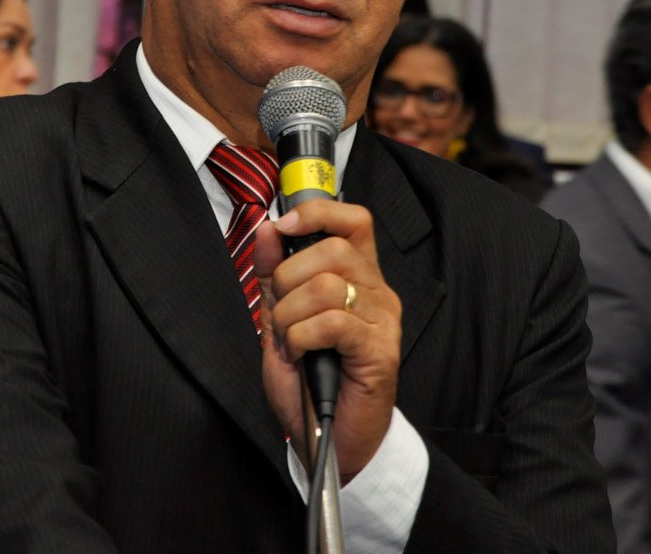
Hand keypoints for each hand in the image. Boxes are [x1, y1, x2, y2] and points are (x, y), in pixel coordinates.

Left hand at [253, 199, 401, 481]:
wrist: (326, 437)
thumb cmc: (309, 380)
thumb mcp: (281, 318)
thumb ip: (274, 274)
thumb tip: (268, 229)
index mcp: (358, 277)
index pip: (354, 220)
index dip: (319, 213)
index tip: (285, 226)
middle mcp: (377, 292)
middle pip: (334, 249)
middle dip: (289, 277)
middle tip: (282, 313)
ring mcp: (382, 320)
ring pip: (329, 285)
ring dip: (291, 315)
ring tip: (290, 342)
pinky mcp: (379, 351)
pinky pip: (332, 322)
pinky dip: (301, 337)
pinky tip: (301, 355)